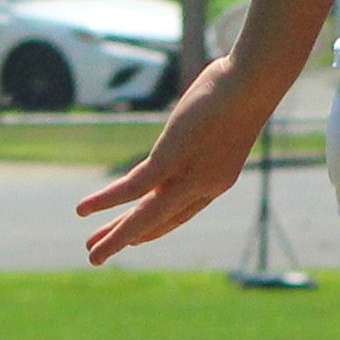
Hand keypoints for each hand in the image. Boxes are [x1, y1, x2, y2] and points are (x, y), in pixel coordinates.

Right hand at [76, 55, 277, 263]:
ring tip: (90, 252)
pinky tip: (84, 209)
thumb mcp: (221, 117)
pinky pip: (134, 187)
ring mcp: (189, 175)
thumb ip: (205, 128)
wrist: (254, 83)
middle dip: (126, 239)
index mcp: (216, 181)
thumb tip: (203, 111)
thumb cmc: (242, 90)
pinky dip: (107, 201)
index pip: (179, 214)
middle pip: (159, 221)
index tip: (133, 238)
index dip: (153, 227)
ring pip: (146, 215)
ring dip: (115, 236)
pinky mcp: (173, 159)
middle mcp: (204, 186)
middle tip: (98, 256)